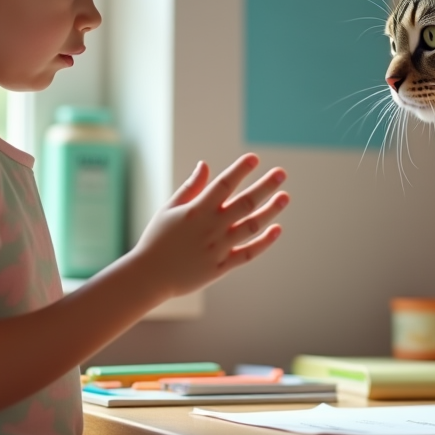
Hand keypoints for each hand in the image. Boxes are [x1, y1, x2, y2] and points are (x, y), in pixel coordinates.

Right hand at [133, 153, 288, 297]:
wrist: (149, 276)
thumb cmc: (157, 239)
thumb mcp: (169, 209)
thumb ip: (190, 187)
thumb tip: (205, 165)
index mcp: (197, 210)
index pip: (224, 185)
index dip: (240, 170)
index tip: (255, 158)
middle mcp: (211, 227)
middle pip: (245, 203)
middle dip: (265, 186)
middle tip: (281, 173)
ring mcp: (219, 248)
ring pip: (251, 226)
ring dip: (270, 211)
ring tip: (285, 197)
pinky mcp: (222, 266)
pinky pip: (248, 254)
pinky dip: (264, 243)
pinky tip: (277, 229)